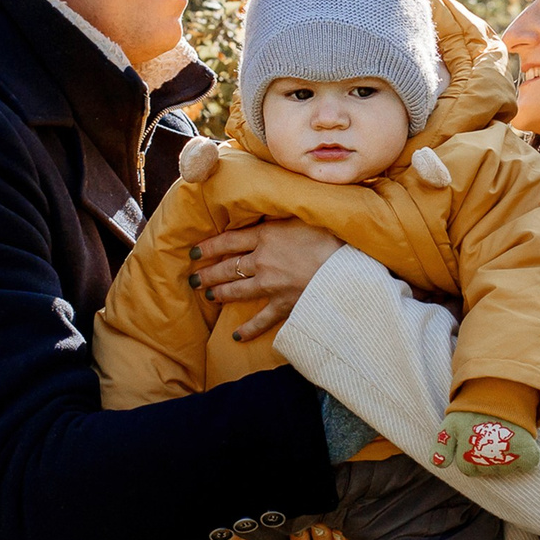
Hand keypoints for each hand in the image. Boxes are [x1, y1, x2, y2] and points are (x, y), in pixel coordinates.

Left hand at [188, 219, 344, 341]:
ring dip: (220, 294)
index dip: (209, 246)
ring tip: (208, 296)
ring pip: (237, 290)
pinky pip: (261, 320)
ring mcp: (271, 285)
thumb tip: (273, 203)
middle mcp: (262, 260)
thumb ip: (284, 215)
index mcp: (267, 235)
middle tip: (193, 278)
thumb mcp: (305, 216)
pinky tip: (237, 336)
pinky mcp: (283, 305)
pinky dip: (249, 329)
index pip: (229, 241)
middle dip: (208, 273)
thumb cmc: (331, 236)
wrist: (347, 268)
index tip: (194, 251)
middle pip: (227, 267)